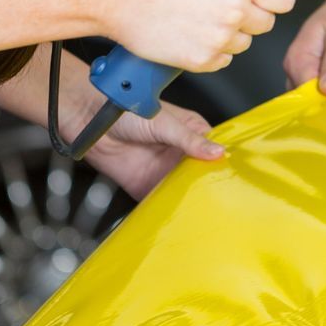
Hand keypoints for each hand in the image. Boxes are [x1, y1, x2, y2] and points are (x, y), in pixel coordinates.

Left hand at [83, 101, 223, 199]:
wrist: (89, 121)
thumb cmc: (125, 109)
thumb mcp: (164, 123)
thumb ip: (190, 140)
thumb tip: (218, 152)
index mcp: (191, 131)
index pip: (215, 149)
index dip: (225, 162)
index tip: (236, 175)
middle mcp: (180, 153)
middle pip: (203, 174)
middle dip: (210, 185)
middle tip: (223, 198)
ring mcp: (165, 171)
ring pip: (186, 191)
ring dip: (192, 200)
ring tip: (205, 210)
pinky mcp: (147, 187)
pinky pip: (163, 203)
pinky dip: (170, 210)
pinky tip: (179, 216)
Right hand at [103, 0, 294, 71]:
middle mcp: (234, 10)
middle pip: (266, 23)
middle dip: (251, 13)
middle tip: (224, 1)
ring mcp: (218, 38)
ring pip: (245, 43)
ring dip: (231, 33)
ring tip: (202, 14)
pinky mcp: (200, 60)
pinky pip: (223, 60)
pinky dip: (212, 50)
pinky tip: (192, 30)